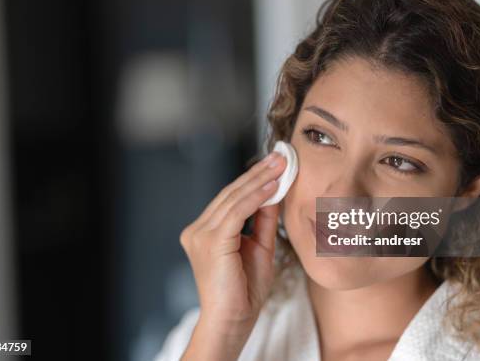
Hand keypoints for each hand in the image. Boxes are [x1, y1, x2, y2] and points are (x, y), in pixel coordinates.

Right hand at [179, 151, 286, 329]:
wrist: (232, 322)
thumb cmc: (244, 292)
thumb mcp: (259, 247)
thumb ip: (263, 221)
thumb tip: (275, 193)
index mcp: (205, 232)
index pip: (231, 198)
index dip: (254, 179)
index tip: (276, 164)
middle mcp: (198, 230)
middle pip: (231, 193)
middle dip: (259, 173)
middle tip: (281, 156)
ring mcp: (200, 234)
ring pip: (234, 198)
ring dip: (260, 180)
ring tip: (282, 165)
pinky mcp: (210, 241)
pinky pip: (236, 211)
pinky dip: (256, 197)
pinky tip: (272, 186)